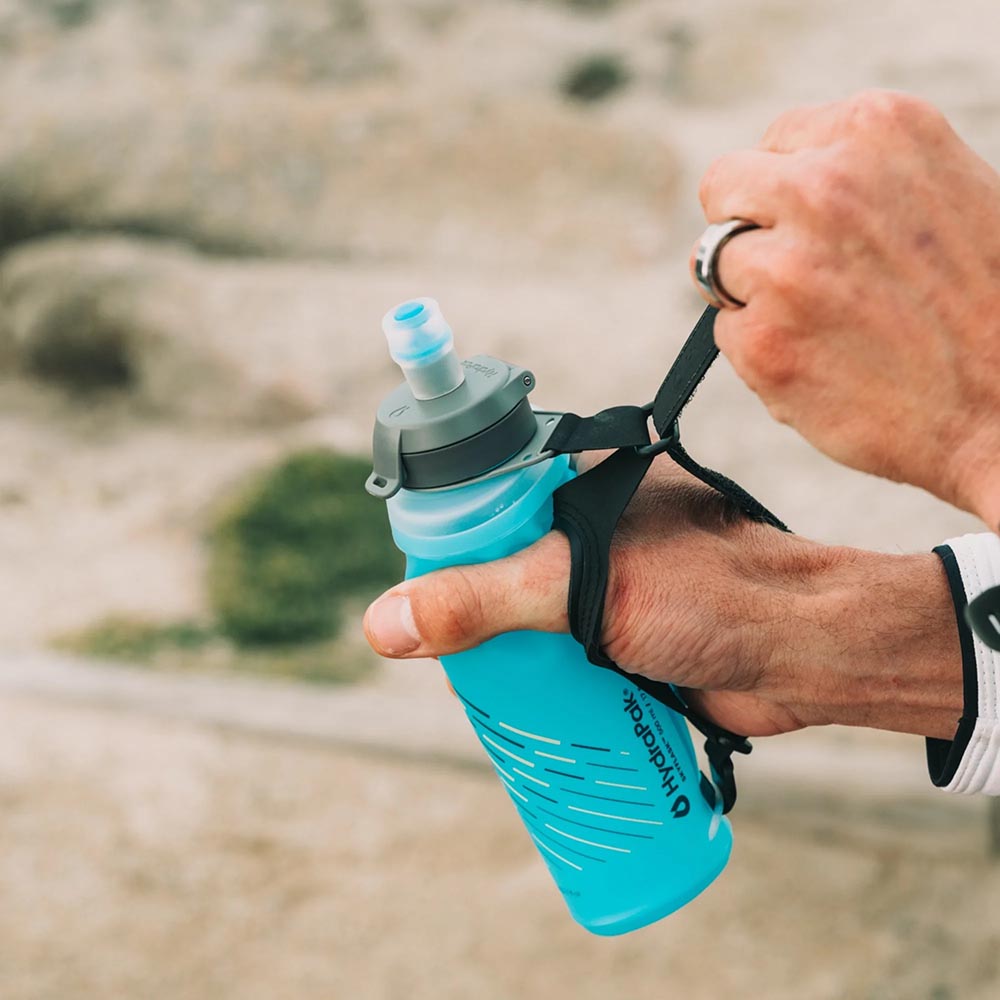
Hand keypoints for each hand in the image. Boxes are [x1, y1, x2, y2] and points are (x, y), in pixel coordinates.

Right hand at [364, 458, 962, 739]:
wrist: (806, 653)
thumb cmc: (711, 596)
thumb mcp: (579, 589)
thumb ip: (483, 601)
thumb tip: (385, 626)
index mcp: (574, 480)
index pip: (475, 495)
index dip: (438, 537)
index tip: (413, 590)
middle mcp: (585, 522)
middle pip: (494, 561)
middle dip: (465, 608)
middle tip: (441, 656)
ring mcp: (607, 576)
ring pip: (527, 609)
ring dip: (502, 648)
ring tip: (474, 690)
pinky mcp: (625, 627)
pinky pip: (561, 647)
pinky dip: (539, 674)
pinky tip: (519, 706)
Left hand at [691, 89, 999, 529]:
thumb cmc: (985, 304)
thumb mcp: (944, 191)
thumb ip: (863, 175)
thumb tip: (783, 182)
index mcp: (876, 129)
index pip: (774, 143)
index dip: (787, 192)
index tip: (817, 229)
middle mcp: (823, 186)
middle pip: (723, 185)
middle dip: (747, 227)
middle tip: (795, 273)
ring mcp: (785, 265)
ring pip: (713, 261)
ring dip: (751, 291)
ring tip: (823, 322)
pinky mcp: (761, 340)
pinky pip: (725, 329)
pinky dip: (759, 349)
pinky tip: (823, 363)